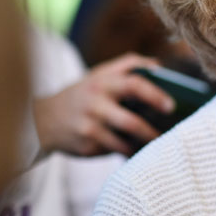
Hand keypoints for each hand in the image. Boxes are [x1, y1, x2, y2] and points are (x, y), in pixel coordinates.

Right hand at [33, 53, 175, 155]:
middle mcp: (95, 105)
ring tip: (157, 144)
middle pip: (130, 121)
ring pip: (123, 142)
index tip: (171, 106)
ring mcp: (89, 128)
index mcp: (102, 83)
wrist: (44, 119)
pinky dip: (128, 151)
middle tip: (168, 134)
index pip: (134, 84)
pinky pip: (114, 151)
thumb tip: (159, 66)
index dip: (155, 94)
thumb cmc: (84, 93)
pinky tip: (137, 150)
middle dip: (151, 130)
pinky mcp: (86, 146)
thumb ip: (129, 65)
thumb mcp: (100, 73)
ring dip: (142, 144)